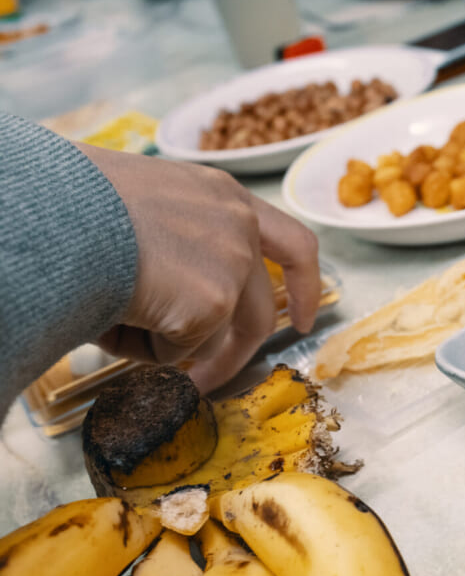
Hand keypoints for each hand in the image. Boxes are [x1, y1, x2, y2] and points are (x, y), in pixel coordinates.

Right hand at [75, 143, 319, 392]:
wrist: (49, 208)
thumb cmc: (72, 203)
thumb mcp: (144, 206)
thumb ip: (177, 245)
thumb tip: (171, 301)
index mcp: (223, 196)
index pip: (290, 242)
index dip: (305, 285)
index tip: (304, 318)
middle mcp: (240, 225)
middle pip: (265, 307)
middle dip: (239, 352)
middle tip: (211, 380)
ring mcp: (232, 264)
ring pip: (216, 335)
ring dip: (174, 353)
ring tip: (113, 336)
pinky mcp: (214, 302)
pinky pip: (177, 348)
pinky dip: (139, 347)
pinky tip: (104, 316)